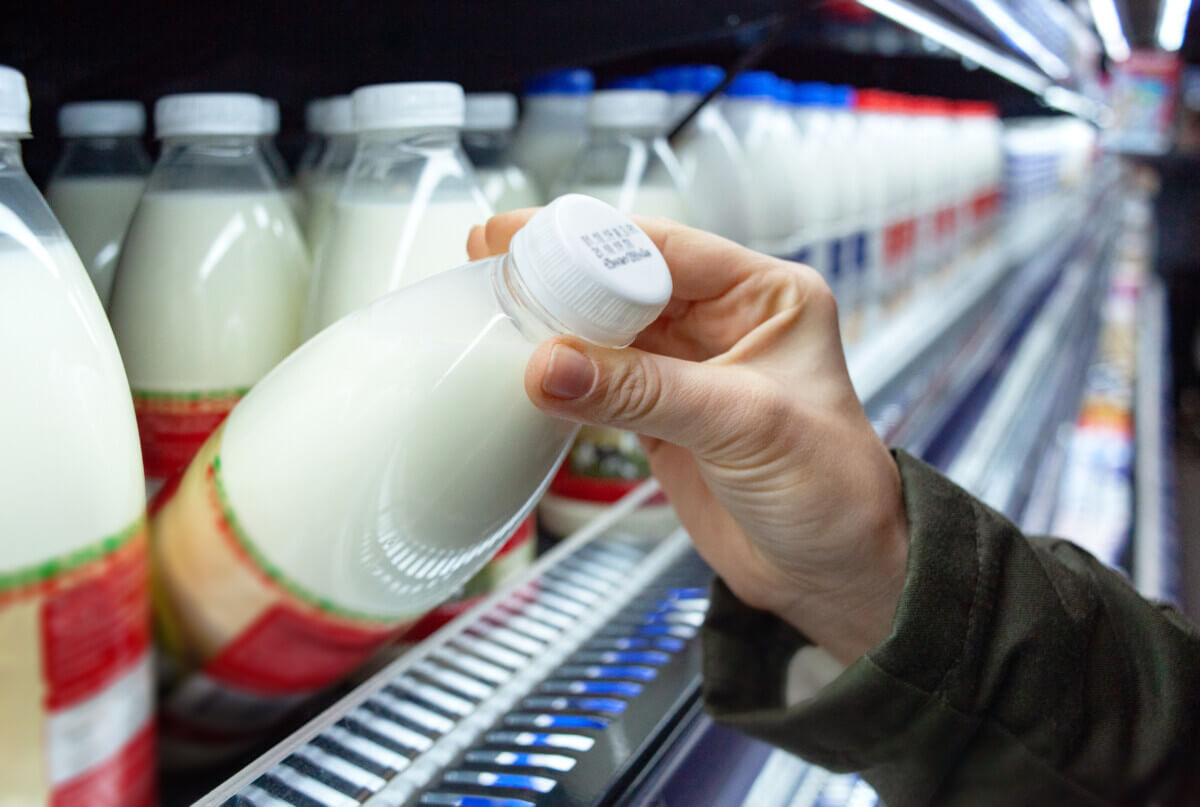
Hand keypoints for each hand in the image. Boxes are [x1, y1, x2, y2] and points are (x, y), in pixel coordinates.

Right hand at [468, 214, 908, 663]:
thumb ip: (644, 392)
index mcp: (767, 296)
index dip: (594, 241)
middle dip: (562, 273)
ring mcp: (690, 369)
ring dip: (555, 323)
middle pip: (628, 281)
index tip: (525, 237)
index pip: (668, 249)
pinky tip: (523, 366)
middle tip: (492, 262)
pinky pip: (600, 381)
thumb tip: (550, 364)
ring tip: (493, 306)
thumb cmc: (834, 492)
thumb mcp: (744, 425)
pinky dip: (563, 376)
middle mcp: (726, 322)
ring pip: (608, 330)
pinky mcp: (661, 414)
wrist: (832, 575)